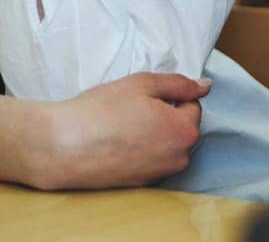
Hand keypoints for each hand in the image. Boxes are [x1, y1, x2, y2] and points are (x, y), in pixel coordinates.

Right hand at [30, 72, 209, 190]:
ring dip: (152, 133)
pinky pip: (149, 159)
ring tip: (121, 124)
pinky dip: (138, 149)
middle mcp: (178, 159)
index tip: (144, 95)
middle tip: (131, 107)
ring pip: (165, 145)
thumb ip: (179, 83)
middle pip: (181, 128)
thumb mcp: (143, 83)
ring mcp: (159, 175)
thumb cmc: (102, 111)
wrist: (64, 146)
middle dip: (163, 115)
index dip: (169, 95)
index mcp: (184, 132)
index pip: (192, 105)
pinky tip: (115, 141)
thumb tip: (205, 86)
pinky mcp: (140, 184)